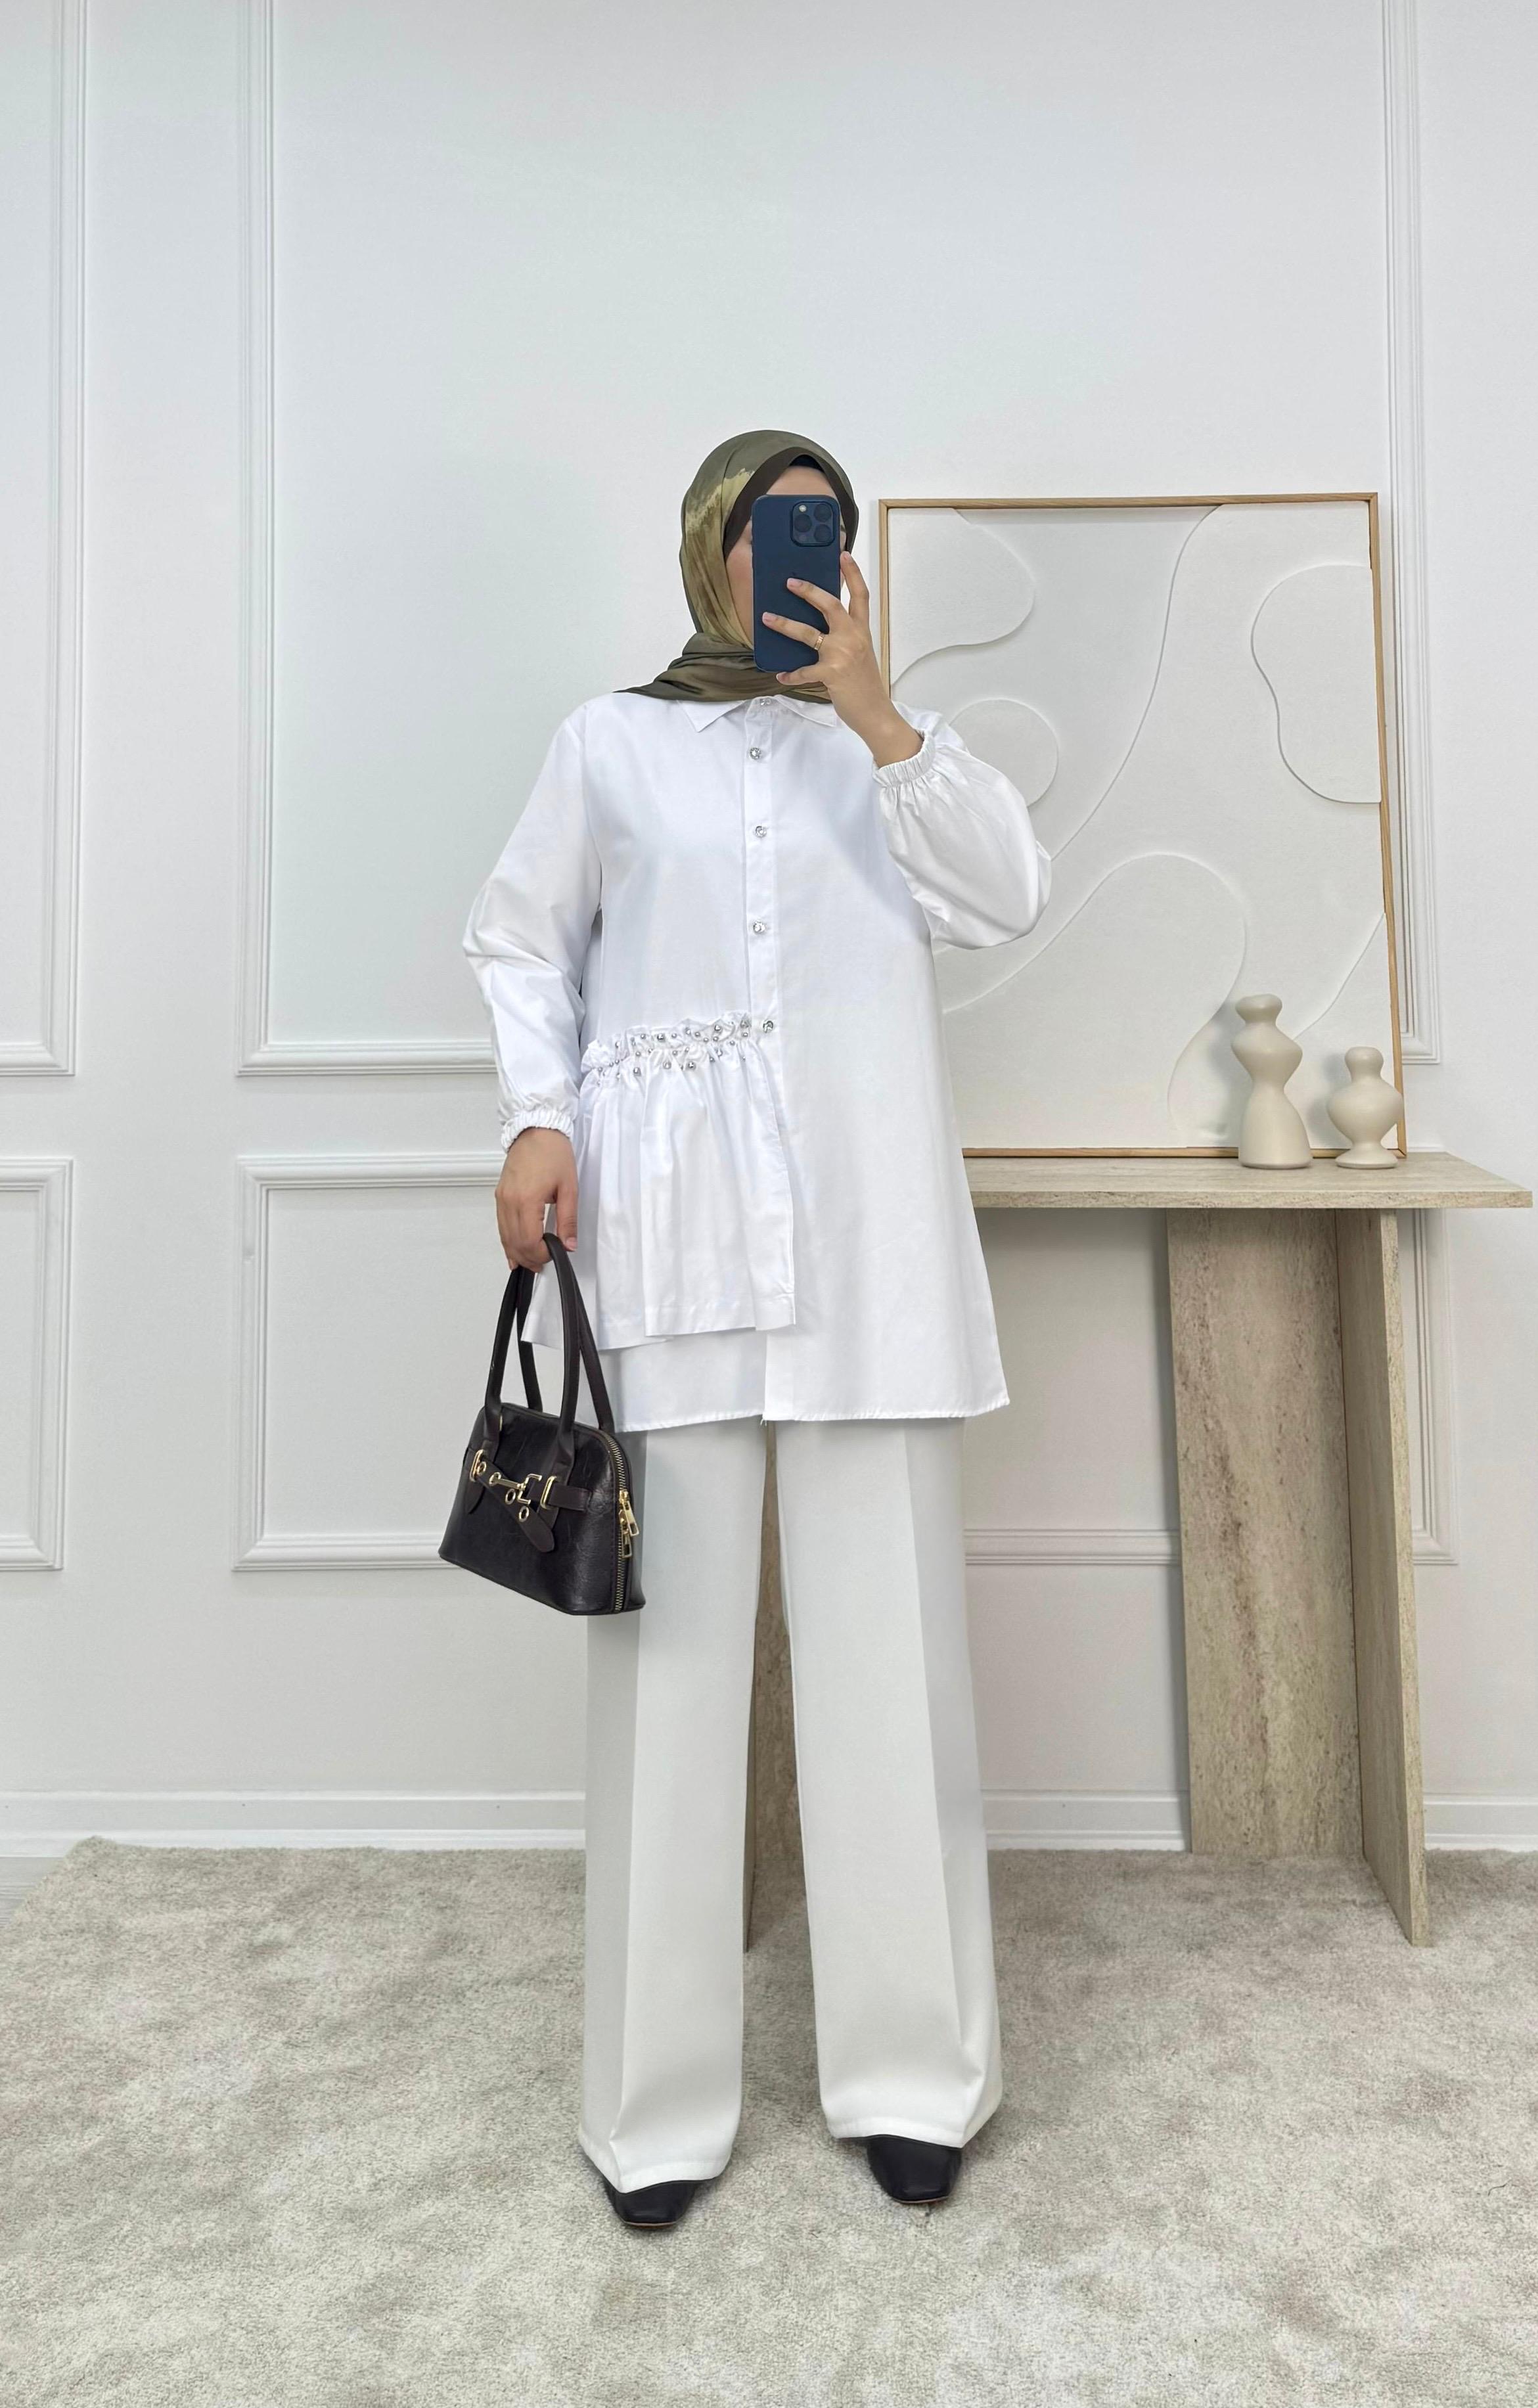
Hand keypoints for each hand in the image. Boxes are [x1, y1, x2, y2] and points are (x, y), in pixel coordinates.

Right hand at [496, 1127, 576, 1271]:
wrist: (536, 1130)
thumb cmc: (554, 1153)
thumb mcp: (569, 1187)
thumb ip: (568, 1219)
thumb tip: (568, 1244)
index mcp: (527, 1200)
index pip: (529, 1241)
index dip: (541, 1254)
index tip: (554, 1255)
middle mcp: (509, 1201)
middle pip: (514, 1242)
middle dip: (529, 1258)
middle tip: (543, 1265)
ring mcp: (502, 1198)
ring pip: (504, 1236)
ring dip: (516, 1252)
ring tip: (530, 1263)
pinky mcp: (500, 1195)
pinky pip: (501, 1225)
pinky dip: (507, 1240)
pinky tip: (513, 1250)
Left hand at [759, 551, 922, 767]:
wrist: (875, 712)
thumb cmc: (865, 684)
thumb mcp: (860, 654)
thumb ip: (845, 637)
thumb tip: (821, 627)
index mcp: (862, 631)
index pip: (860, 595)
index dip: (852, 573)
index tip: (843, 555)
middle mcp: (853, 638)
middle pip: (830, 604)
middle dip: (809, 590)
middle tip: (790, 581)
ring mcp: (842, 655)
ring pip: (808, 633)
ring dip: (785, 624)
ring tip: (767, 618)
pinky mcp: (831, 674)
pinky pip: (804, 671)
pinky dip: (791, 674)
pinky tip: (780, 675)